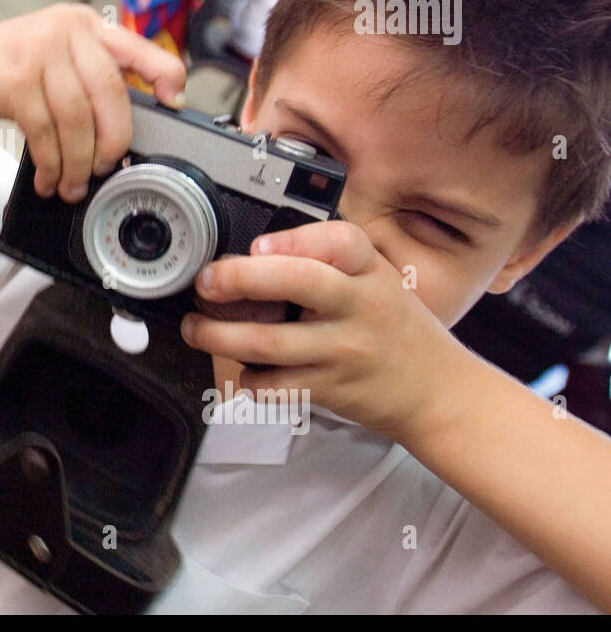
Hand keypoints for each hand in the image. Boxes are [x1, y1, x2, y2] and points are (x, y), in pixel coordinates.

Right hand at [0, 3, 186, 202]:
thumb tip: (123, 129)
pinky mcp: (14, 78)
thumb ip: (86, 79)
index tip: (173, 104)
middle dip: (113, 141)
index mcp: (84, 24)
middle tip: (107, 168)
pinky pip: (46, 131)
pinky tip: (48, 178)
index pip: (140, 47)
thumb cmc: (0, 72)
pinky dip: (51, 163)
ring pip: (78, 118)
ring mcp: (39, 50)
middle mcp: (67, 29)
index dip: (165, 76)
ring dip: (78, 162)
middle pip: (112, 92)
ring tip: (72, 185)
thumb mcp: (50, 62)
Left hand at [179, 220, 456, 440]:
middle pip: (295, 282)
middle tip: (204, 282)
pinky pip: (273, 385)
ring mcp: (342, 351)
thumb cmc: (394, 327)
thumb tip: (254, 252)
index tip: (256, 245)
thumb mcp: (376, 278)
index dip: (292, 240)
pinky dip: (246, 378)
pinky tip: (239, 367)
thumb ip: (326, 259)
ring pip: (268, 342)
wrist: (436, 391)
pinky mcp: (329, 389)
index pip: (340, 241)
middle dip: (237, 279)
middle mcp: (358, 307)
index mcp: (370, 272)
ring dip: (217, 335)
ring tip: (195, 327)